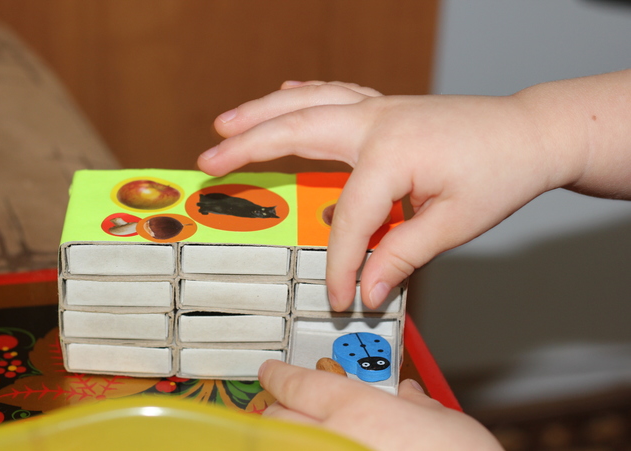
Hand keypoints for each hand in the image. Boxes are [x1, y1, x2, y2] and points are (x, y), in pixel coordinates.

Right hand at [198, 81, 575, 309]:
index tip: (340, 298)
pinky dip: (300, 97)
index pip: (348, 218)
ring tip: (224, 124)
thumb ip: (402, 254)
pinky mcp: (386, 108)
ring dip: (261, 111)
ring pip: (306, 103)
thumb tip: (368, 288)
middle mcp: (376, 121)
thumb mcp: (453, 223)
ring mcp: (379, 108)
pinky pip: (331, 95)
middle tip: (207, 163)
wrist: (529, 132)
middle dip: (247, 147)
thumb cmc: (499, 172)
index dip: (340, 264)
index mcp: (391, 152)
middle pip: (297, 131)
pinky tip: (283, 96)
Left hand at [258, 360, 502, 450]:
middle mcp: (331, 440)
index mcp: (357, 411)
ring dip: (286, 438)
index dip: (279, 374)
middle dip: (278, 408)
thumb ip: (419, 407)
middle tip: (286, 404)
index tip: (272, 371)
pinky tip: (319, 449)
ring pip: (279, 447)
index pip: (297, 384)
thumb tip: (409, 398)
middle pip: (277, 417)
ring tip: (304, 434)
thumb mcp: (448, 425)